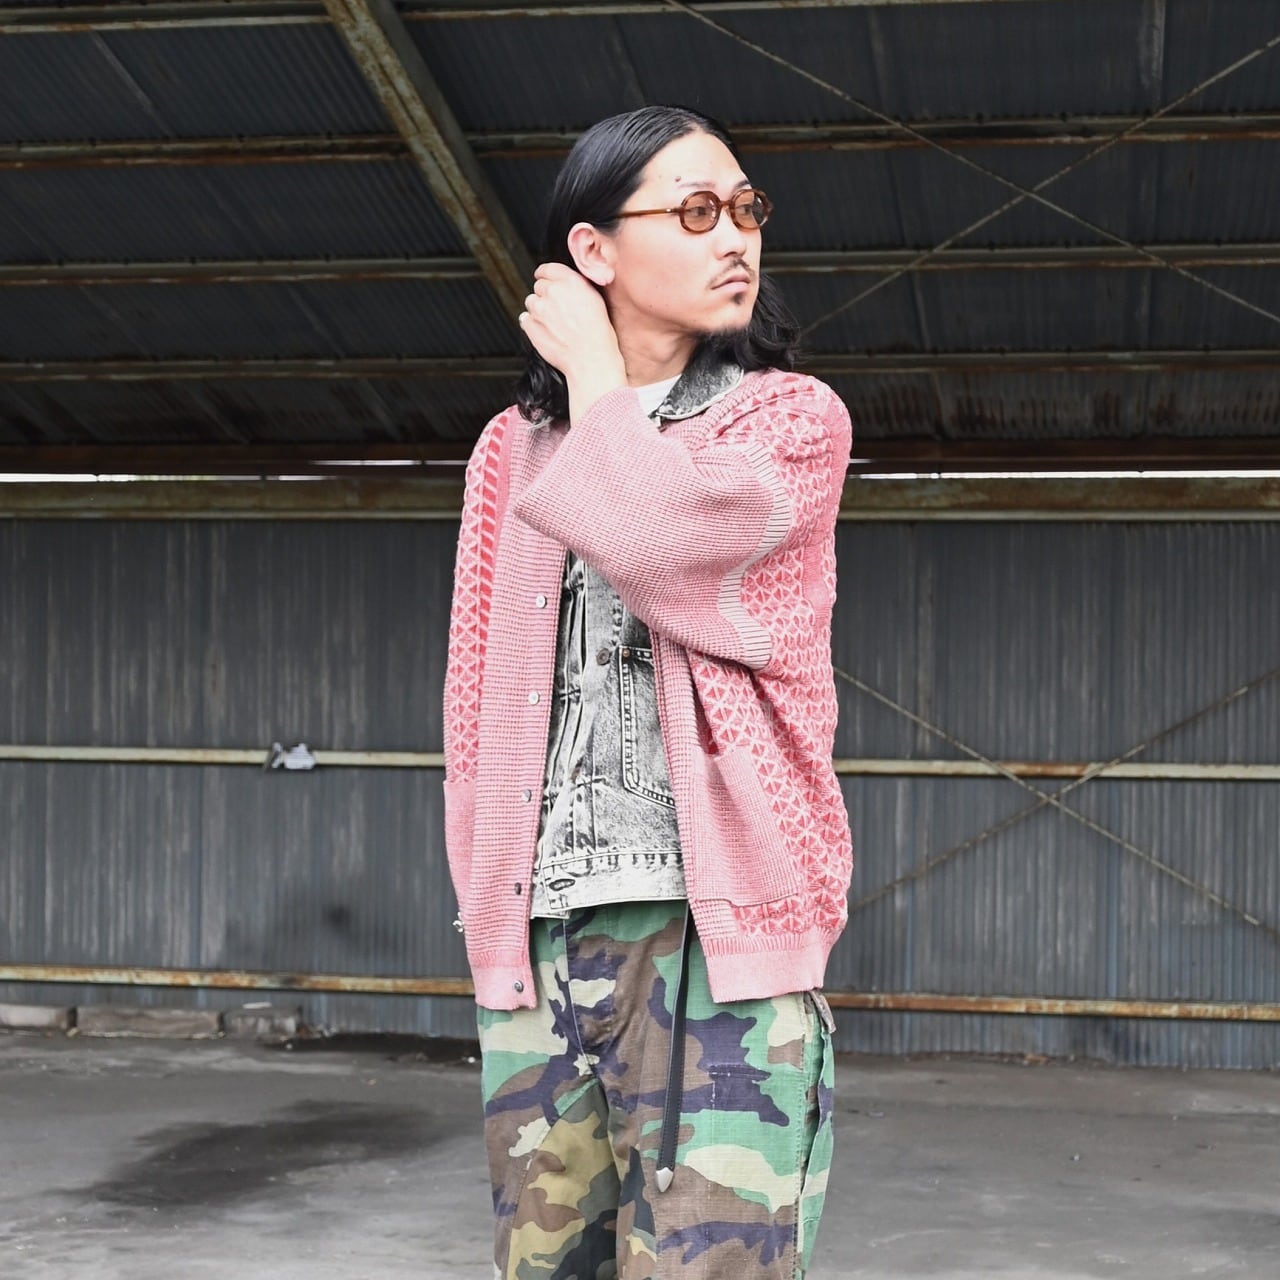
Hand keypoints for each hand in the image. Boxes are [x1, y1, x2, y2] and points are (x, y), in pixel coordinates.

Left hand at [519, 263, 626, 418]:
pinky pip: (525, 320)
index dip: (546, 275)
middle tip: (557, 309)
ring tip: (553, 323)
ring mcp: (539, 309)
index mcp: (571, 282)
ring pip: (530, 302)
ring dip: (538, 309)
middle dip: (545, 295)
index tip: (546, 279)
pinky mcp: (531, 326)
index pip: (547, 268)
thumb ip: (576, 287)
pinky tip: (546, 331)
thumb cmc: (598, 334)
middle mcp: (553, 292)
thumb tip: (563, 284)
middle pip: (539, 286)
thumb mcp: (595, 300)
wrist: (591, 359)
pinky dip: (532, 324)